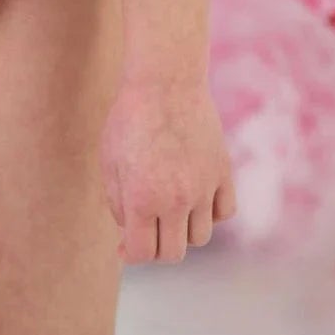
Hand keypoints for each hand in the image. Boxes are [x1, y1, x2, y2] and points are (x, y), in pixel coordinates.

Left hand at [99, 73, 235, 263]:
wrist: (165, 81)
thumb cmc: (129, 119)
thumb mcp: (110, 162)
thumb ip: (118, 205)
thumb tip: (128, 238)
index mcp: (143, 199)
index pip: (143, 254)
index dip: (131, 253)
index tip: (126, 244)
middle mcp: (177, 200)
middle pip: (173, 253)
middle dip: (157, 246)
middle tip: (148, 226)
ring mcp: (204, 187)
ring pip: (199, 237)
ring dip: (183, 229)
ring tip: (169, 205)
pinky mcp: (223, 172)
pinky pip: (224, 212)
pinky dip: (210, 211)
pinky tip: (195, 195)